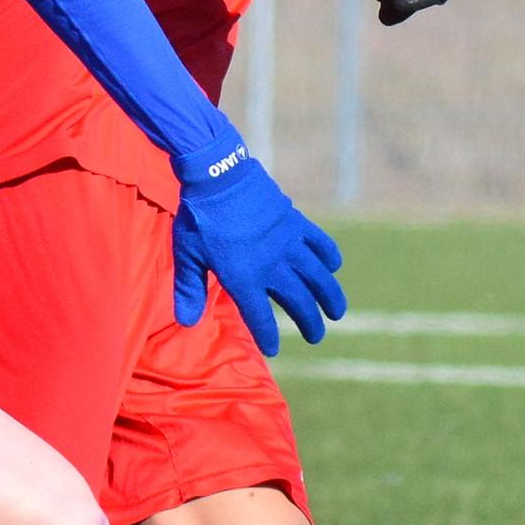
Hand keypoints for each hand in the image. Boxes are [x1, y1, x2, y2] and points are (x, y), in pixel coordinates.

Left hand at [171, 141, 344, 356]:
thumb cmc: (198, 217)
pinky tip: (333, 267)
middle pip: (298, 301)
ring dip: (330, 296)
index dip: (268, 335)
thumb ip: (189, 290)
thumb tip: (186, 323)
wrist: (218, 175)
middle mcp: (271, 264)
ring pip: (317, 276)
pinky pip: (319, 242)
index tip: (274, 349)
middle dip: (309, 322)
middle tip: (316, 336)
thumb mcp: (186, 255)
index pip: (260, 316)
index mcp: (242, 276)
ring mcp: (287, 242)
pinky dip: (329, 255)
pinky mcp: (295, 221)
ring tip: (338, 312)